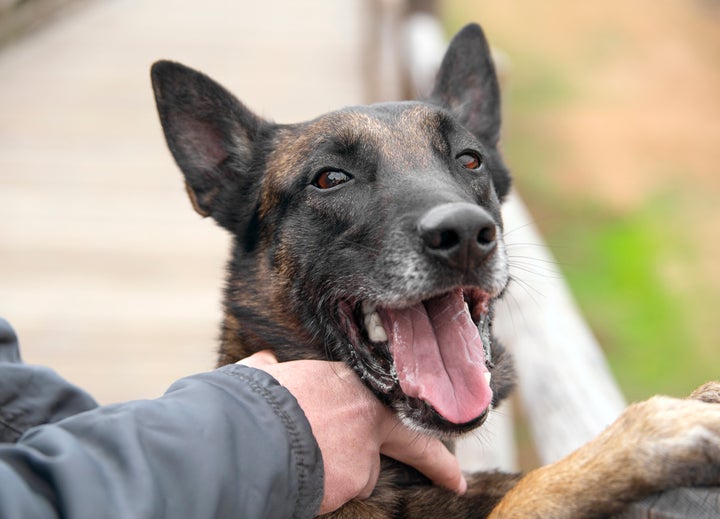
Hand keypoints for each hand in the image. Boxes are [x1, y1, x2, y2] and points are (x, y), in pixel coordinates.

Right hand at [239, 351, 465, 513]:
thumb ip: (271, 369)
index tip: (411, 424)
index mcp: (346, 382)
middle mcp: (365, 414)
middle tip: (456, 481)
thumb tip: (263, 361)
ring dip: (340, 475)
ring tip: (303, 463)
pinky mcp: (355, 480)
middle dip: (437, 463)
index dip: (393, 414)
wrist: (250, 429)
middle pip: (412, 442)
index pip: (382, 399)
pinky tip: (301, 480)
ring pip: (360, 474)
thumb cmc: (253, 398)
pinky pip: (341, 491)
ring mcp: (365, 449)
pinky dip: (325, 492)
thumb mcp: (265, 373)